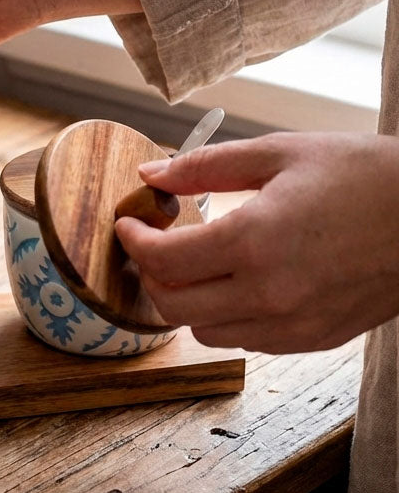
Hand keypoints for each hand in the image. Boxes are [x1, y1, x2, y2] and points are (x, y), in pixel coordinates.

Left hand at [114, 132, 398, 353]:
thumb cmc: (364, 175)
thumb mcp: (280, 152)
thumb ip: (205, 166)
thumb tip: (150, 173)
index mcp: (255, 239)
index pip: (162, 261)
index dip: (133, 241)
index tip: (128, 223)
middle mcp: (270, 292)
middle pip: (172, 307)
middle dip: (149, 276)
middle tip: (152, 245)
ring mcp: (294, 323)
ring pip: (203, 331)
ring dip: (185, 300)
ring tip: (193, 264)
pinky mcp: (315, 339)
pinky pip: (245, 340)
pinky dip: (223, 317)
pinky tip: (235, 282)